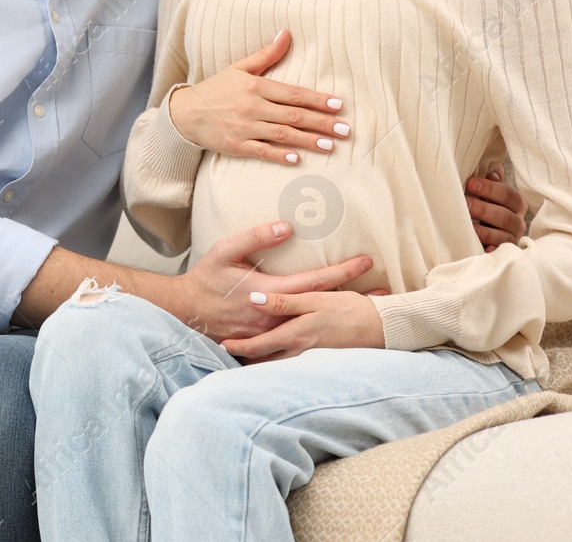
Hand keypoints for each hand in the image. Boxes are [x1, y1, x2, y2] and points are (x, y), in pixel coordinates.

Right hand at [168, 29, 348, 164]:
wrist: (185, 113)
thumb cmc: (216, 89)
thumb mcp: (239, 68)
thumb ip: (266, 55)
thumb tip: (287, 33)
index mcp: (256, 87)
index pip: (293, 94)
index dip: (317, 99)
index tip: (339, 105)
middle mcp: (252, 107)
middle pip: (293, 116)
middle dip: (322, 123)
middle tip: (345, 130)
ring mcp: (245, 128)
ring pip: (282, 135)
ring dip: (308, 141)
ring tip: (330, 146)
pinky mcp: (237, 146)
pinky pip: (262, 152)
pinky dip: (279, 156)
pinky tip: (297, 159)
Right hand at [175, 221, 372, 342]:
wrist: (186, 314)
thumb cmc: (205, 280)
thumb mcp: (225, 251)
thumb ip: (256, 237)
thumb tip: (286, 227)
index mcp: (271, 292)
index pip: (316, 281)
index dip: (343, 271)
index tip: (367, 260)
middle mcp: (277, 317)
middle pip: (325, 307)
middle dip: (356, 298)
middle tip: (385, 292)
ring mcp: (274, 335)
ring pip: (317, 327)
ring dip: (344, 317)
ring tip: (371, 311)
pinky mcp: (268, 345)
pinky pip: (301, 341)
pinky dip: (324, 335)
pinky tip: (341, 333)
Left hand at [220, 289, 385, 361]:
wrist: (382, 328)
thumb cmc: (348, 310)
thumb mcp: (314, 300)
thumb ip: (283, 301)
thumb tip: (254, 299)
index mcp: (294, 336)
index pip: (258, 347)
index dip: (238, 347)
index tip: (222, 345)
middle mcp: (299, 353)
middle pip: (265, 363)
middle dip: (246, 361)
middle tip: (229, 356)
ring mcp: (311, 361)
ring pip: (279, 367)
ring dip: (262, 365)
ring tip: (246, 361)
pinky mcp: (322, 363)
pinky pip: (294, 368)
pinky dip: (280, 367)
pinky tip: (277, 363)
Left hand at [465, 163, 527, 248]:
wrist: (483, 233)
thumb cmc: (485, 205)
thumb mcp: (488, 191)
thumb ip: (492, 177)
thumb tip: (492, 172)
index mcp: (516, 204)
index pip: (508, 194)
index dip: (490, 189)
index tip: (470, 183)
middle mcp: (518, 223)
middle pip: (505, 216)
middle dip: (484, 209)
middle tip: (465, 203)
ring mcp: (511, 240)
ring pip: (502, 237)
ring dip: (484, 231)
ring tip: (469, 226)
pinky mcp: (503, 255)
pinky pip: (500, 254)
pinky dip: (493, 252)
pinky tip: (484, 249)